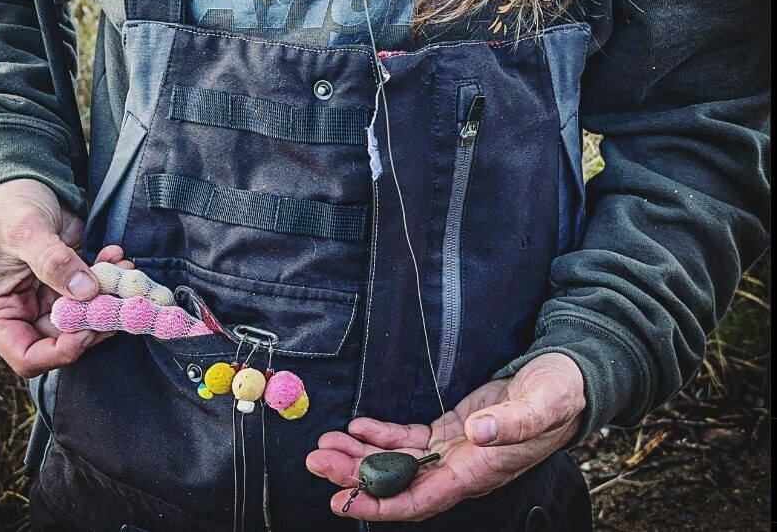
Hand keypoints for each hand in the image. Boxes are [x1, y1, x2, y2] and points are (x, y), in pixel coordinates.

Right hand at [0, 178, 131, 376]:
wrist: (22, 181)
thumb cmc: (9, 207)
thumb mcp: (26, 231)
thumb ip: (53, 262)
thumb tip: (85, 291)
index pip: (28, 357)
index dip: (61, 352)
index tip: (90, 328)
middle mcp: (25, 311)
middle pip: (66, 340)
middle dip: (97, 322)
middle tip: (122, 301)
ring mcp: (51, 297)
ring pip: (88, 316)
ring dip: (111, 299)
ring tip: (125, 272)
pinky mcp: (73, 280)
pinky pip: (98, 291)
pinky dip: (112, 277)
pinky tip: (117, 256)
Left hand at [307, 353, 584, 521]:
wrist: (568, 381)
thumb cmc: (559, 397)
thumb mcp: (542, 406)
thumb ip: (511, 423)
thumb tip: (475, 433)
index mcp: (480, 470)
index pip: (422, 499)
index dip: (381, 504)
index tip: (344, 502)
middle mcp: (462, 467)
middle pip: (399, 481)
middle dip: (355, 475)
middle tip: (316, 460)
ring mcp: (455, 449)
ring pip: (399, 461)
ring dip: (361, 455)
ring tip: (326, 445)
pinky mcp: (451, 429)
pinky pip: (410, 439)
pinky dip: (382, 434)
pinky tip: (358, 426)